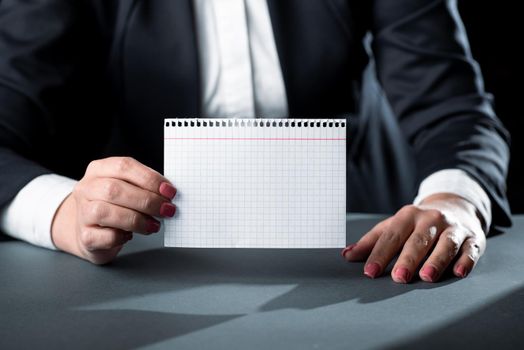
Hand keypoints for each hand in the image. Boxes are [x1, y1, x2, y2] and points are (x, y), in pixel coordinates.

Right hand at [51, 157, 176, 263]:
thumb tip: (168, 193)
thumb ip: (144, 187)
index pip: (124, 166)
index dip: (149, 178)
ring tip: (154, 225)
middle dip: (147, 200)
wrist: (90, 231)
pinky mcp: (85, 236)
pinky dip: (122, 236)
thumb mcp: (127, 189)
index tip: (169, 191)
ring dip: (137, 219)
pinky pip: (106, 236)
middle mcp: (87, 188)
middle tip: (167, 210)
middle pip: (115, 189)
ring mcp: (82, 212)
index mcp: (99, 170)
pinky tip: (130, 235)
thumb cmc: (115, 206)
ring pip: (106, 212)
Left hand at [342, 193, 485, 282]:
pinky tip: (458, 273)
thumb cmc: (418, 223)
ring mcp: (453, 228)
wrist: (456, 206)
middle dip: (408, 259)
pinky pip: (470, 250)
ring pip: (445, 244)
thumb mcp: (394, 226)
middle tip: (398, 277)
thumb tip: (346, 255)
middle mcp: (431, 219)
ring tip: (427, 277)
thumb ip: (372, 241)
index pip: (391, 236)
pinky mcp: (473, 238)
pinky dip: (465, 261)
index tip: (370, 272)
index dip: (380, 254)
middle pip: (418, 240)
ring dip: (436, 260)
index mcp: (408, 216)